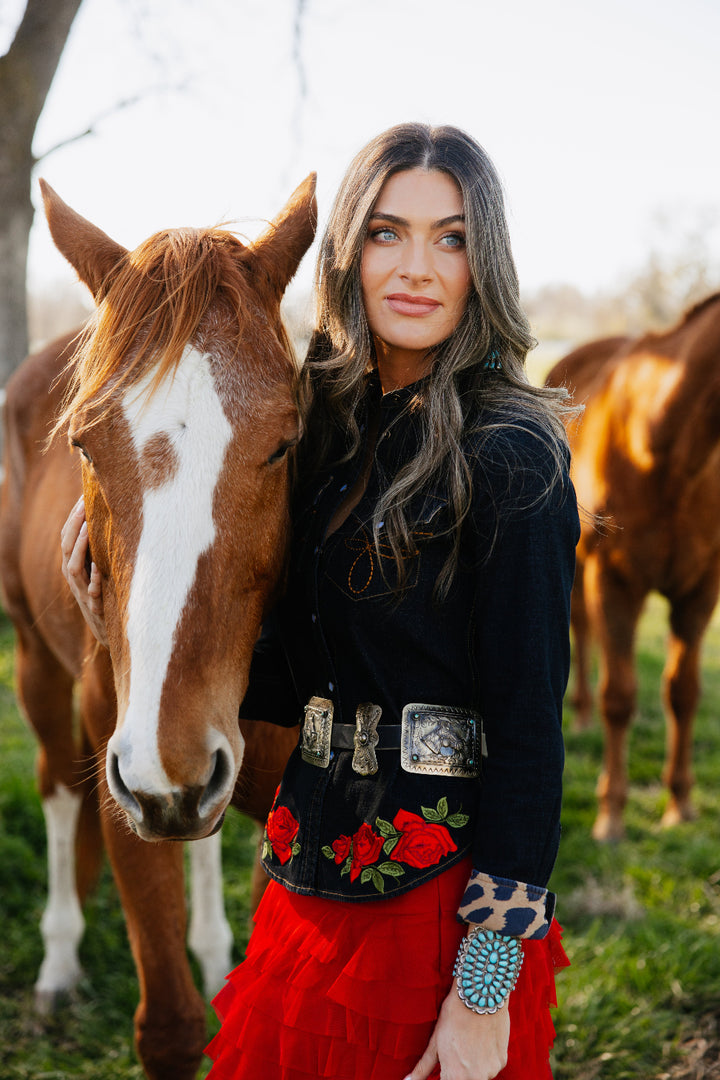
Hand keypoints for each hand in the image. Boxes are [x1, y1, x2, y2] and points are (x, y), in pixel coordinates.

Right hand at [60, 497, 108, 646]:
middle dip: (74, 524)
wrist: (116, 629)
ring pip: (73, 567)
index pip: (67, 535)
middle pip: (66, 546)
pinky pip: (92, 592)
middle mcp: (73, 576)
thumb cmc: (111, 592)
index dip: (74, 515)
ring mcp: (82, 591)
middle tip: (84, 504)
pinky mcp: (95, 607)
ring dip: (80, 546)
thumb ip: (102, 546)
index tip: (83, 494)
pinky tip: (99, 566)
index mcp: (74, 563)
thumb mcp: (103, 567)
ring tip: (88, 527)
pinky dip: (94, 578)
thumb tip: (112, 515)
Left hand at [404, 980, 509, 1079]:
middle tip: (457, 1050)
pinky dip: (485, 1058)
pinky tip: (480, 1039)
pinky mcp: (502, 1061)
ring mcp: (492, 1070)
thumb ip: (423, 1067)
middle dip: (458, 1072)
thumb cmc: (454, 1016)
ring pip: (479, 1075)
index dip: (445, 1075)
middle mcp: (476, 1078)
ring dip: (473, 1066)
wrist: (480, 994)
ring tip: (468, 1041)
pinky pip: (491, 1066)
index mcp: (456, 1076)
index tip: (445, 1065)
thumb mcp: (435, 1041)